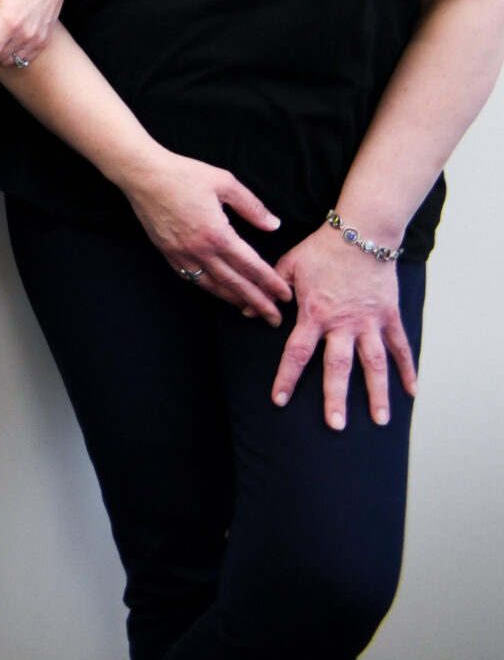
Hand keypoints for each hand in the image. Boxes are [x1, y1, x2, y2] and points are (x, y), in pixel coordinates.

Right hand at [116, 149, 291, 322]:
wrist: (142, 174)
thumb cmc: (182, 174)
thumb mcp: (224, 182)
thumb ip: (252, 206)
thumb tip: (274, 225)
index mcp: (218, 234)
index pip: (251, 266)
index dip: (270, 283)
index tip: (285, 296)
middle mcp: (200, 250)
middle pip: (234, 284)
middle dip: (257, 302)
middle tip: (274, 318)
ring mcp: (181, 254)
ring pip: (212, 285)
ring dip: (233, 299)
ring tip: (249, 309)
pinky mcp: (167, 252)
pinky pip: (190, 277)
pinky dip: (207, 287)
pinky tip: (216, 289)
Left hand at [270, 224, 416, 429]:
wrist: (360, 233)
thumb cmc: (320, 249)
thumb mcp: (287, 266)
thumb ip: (270, 290)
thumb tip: (247, 311)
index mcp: (314, 313)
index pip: (297, 352)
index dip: (287, 377)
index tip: (279, 400)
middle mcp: (343, 323)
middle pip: (338, 367)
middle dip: (336, 398)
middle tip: (335, 426)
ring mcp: (370, 321)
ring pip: (374, 364)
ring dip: (377, 393)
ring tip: (380, 421)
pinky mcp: (389, 315)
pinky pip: (401, 347)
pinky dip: (408, 369)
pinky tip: (411, 392)